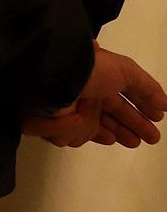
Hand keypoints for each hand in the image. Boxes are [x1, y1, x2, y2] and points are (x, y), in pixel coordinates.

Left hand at [22, 44, 166, 147]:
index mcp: (99, 80)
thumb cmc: (89, 71)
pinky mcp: (55, 124)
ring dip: (116, 132)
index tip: (156, 118)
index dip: (141, 108)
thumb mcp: (126, 70)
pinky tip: (108, 137)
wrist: (55, 78)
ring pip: (94, 127)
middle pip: (112, 115)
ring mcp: (70, 109)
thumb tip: (164, 103)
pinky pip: (72, 135)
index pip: (123, 97)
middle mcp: (85, 94)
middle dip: (133, 126)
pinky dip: (86, 133)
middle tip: (151, 137)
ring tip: (135, 141)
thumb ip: (147, 86)